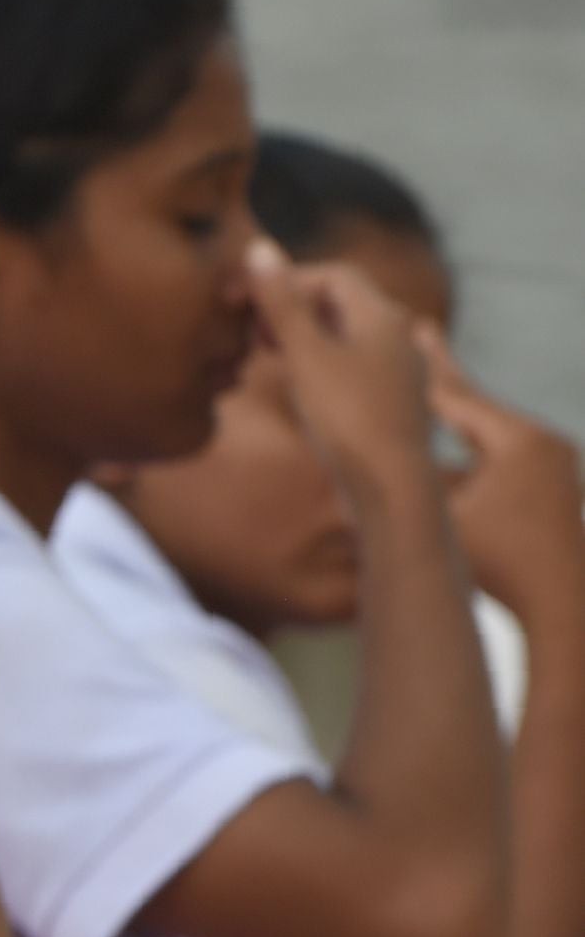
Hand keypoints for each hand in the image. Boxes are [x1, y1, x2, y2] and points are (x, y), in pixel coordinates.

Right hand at [246, 240, 434, 497]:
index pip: (331, 274)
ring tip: (266, 355)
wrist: (391, 488)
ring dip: (303, 336)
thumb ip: (282, 303)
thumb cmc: (349, 420)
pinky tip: (299, 387)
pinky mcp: (393, 400)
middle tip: (249, 331)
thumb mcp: (305, 356)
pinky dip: (320, 362)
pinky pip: (353, 364)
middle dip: (292, 308)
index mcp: (383, 315)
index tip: (243, 303)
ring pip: (345, 335)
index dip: (285, 281)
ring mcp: (399, 369)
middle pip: (340, 302)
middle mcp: (399, 335)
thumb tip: (259, 248)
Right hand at [425, 324, 584, 613]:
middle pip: (476, 404)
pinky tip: (460, 445)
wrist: (566, 603)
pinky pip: (507, 453)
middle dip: (442, 377)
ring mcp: (554, 464)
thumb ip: (415, 481)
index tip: (404, 332)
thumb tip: (371, 460)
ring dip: (458, 413)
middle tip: (421, 332)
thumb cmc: (503, 563)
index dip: (424, 369)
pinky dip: (477, 444)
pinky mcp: (556, 487)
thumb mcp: (446, 517)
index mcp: (516, 440)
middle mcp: (541, 442)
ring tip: (432, 389)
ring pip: (492, 429)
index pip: (458, 395)